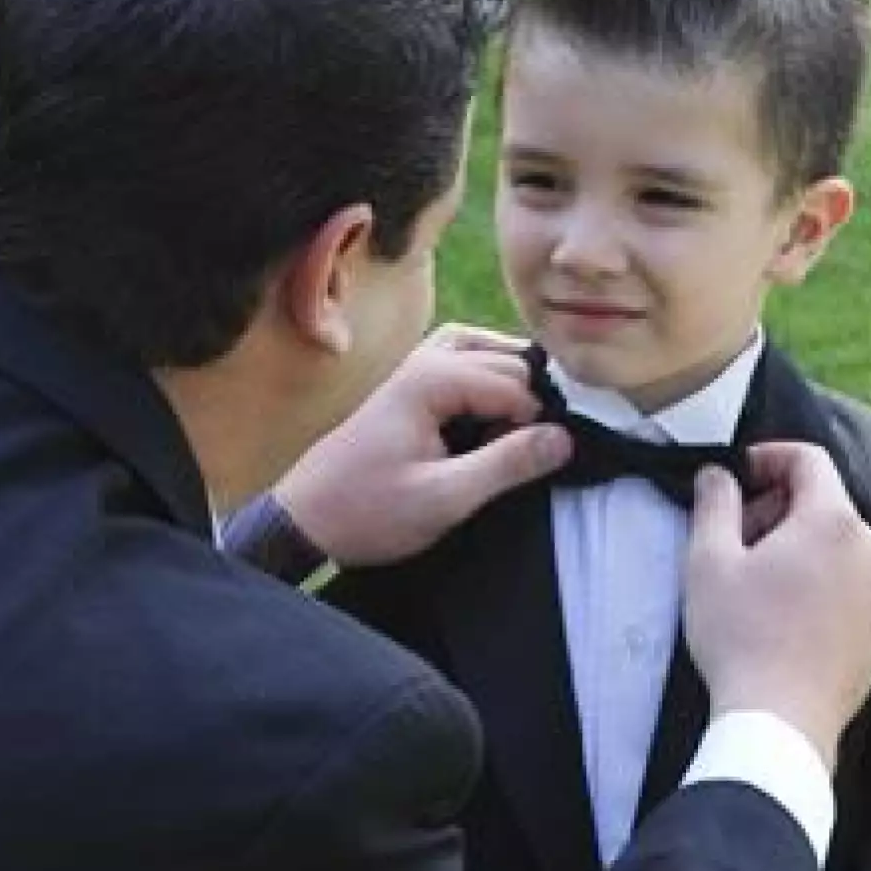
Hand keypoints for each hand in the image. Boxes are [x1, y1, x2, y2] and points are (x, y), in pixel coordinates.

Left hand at [275, 325, 572, 565]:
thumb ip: (506, 465)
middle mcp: (422, 360)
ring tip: (517, 431)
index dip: (536, 421)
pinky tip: (490, 416)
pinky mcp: (406, 385)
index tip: (539, 462)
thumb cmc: (368, 512)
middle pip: (504, 359)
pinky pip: (460, 360)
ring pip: (483, 350)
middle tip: (528, 453)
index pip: (516, 382)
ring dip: (508, 382)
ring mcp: (411, 368)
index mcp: (431, 380)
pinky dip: (484, 379)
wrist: (307, 520)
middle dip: (527, 399)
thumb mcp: (445, 498)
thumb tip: (563, 439)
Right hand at [683, 442, 870, 765]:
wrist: (781, 723)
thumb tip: (717, 476)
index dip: (770, 457)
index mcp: (832, 521)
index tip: (741, 476)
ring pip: (840, 550)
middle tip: (737, 539)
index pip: (809, 459)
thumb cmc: (741, 640)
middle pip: (826, 505)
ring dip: (802, 552)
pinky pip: (851, 593)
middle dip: (780, 509)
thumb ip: (713, 504)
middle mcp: (869, 550)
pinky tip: (785, 622)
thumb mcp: (708, 562)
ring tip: (759, 587)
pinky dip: (822, 591)